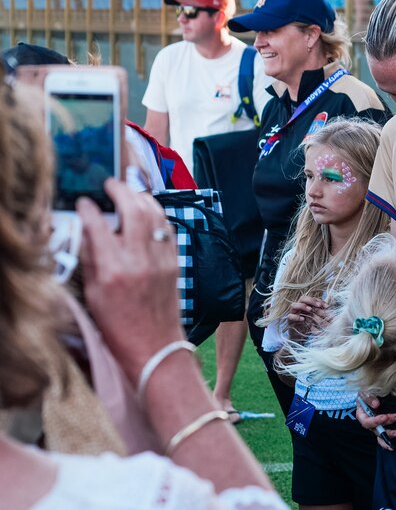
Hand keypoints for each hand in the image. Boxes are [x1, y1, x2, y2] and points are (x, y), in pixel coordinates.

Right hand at [76, 178, 182, 381]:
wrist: (155, 347)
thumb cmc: (118, 326)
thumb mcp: (92, 295)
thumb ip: (91, 260)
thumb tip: (88, 230)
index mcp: (112, 269)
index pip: (98, 224)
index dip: (89, 207)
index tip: (85, 200)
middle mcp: (138, 260)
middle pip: (132, 209)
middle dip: (121, 190)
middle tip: (111, 184)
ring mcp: (161, 260)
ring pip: (155, 215)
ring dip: (142, 198)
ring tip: (130, 192)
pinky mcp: (175, 263)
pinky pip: (167, 229)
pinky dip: (157, 216)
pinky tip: (149, 213)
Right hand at [287, 295, 327, 338]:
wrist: (301, 338)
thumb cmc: (310, 327)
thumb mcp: (318, 321)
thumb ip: (323, 317)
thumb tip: (334, 315)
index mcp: (307, 306)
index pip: (312, 298)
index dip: (319, 300)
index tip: (327, 306)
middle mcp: (299, 308)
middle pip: (302, 298)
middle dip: (311, 300)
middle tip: (318, 305)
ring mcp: (293, 314)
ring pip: (294, 305)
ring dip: (302, 306)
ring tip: (310, 310)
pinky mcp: (289, 321)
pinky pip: (290, 316)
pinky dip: (296, 317)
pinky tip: (303, 319)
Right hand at [356, 394, 395, 450]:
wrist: (371, 390)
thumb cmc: (366, 390)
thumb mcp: (364, 391)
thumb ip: (369, 397)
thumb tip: (376, 405)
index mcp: (361, 415)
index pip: (367, 422)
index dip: (375, 421)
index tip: (385, 417)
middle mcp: (368, 422)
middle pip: (375, 429)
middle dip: (386, 428)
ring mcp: (375, 425)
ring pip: (380, 434)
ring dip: (389, 434)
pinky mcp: (382, 425)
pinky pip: (384, 434)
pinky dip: (388, 440)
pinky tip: (394, 446)